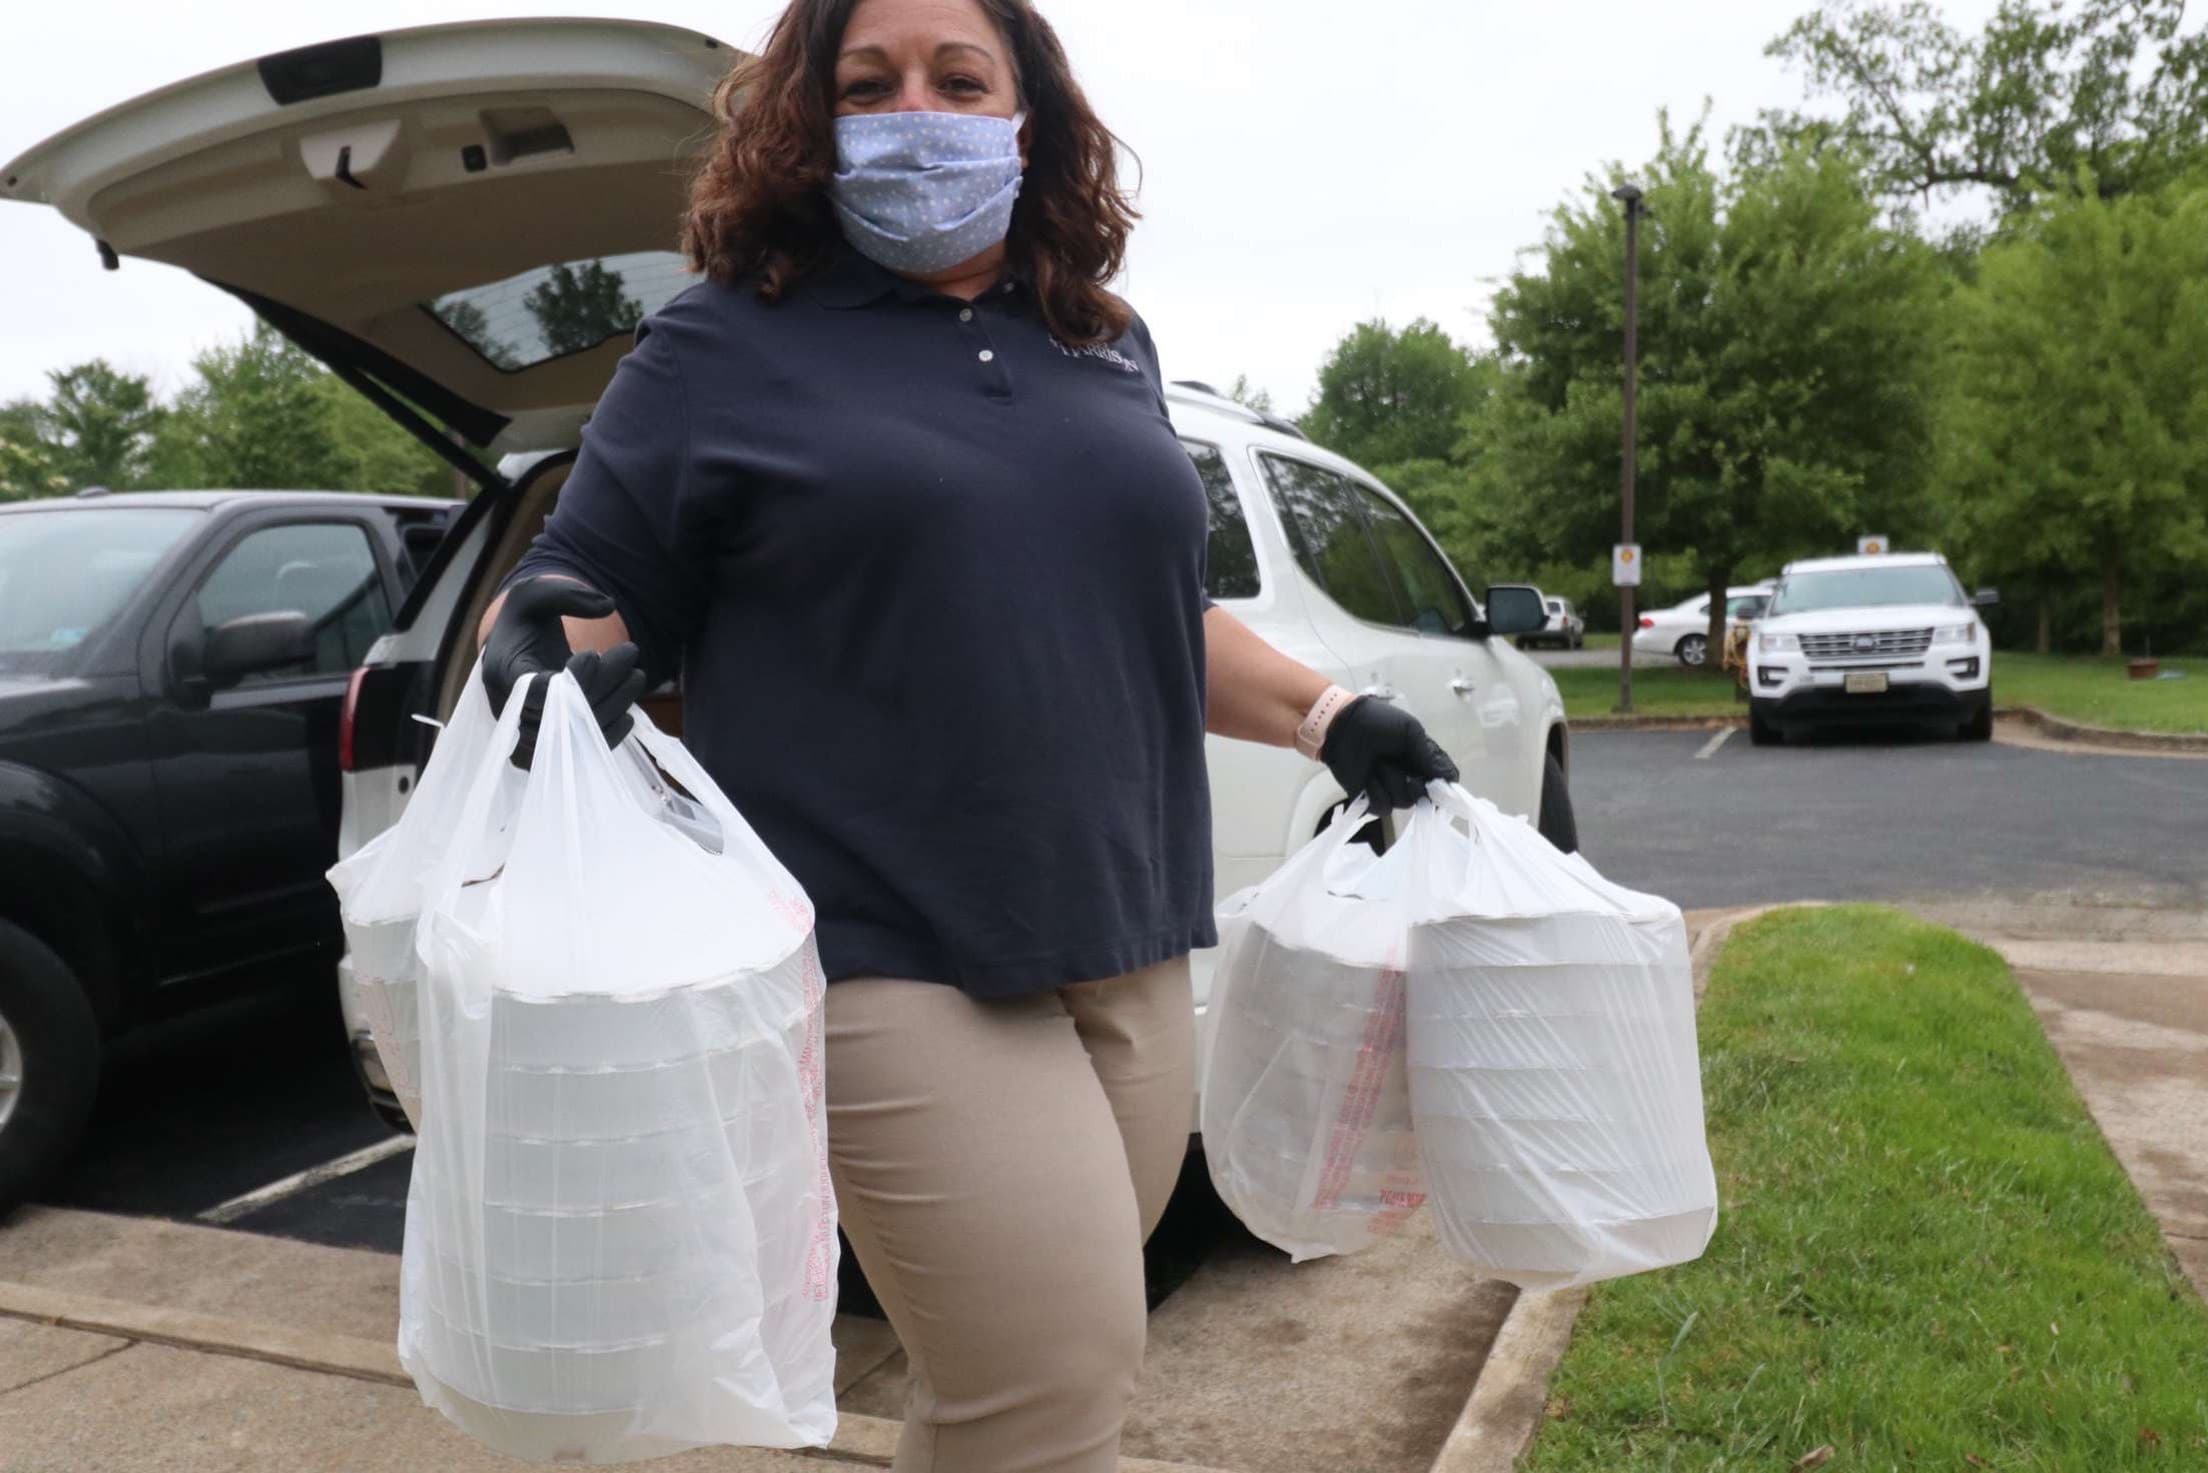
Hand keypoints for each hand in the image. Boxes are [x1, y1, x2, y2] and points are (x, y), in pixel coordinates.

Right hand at [481, 577, 646, 768]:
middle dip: (603, 684)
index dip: (571, 681)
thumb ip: (569, 595)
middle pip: (564, 712)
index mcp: (503, 673)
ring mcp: (530, 730)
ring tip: (637, 675)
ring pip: (576, 734)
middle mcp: (513, 709)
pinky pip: (579, 750)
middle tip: (631, 652)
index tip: (593, 653)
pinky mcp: (549, 741)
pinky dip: (607, 735)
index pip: (536, 692)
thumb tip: (609, 605)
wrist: (516, 648)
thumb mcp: (536, 593)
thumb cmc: (525, 619)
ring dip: (613, 706)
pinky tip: (629, 713)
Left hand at [1320, 698, 1458, 812]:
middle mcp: (1410, 778)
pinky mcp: (1371, 799)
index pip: (1444, 782)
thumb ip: (1429, 755)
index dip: (1443, 788)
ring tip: (1376, 762)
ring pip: (1403, 802)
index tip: (1435, 784)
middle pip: (1424, 798)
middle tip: (1397, 764)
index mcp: (1423, 761)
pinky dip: (1374, 792)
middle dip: (1413, 783)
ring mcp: (1391, 790)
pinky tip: (1366, 776)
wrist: (1343, 727)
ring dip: (1389, 781)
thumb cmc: (1377, 723)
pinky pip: (1382, 807)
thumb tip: (1449, 778)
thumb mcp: (1409, 731)